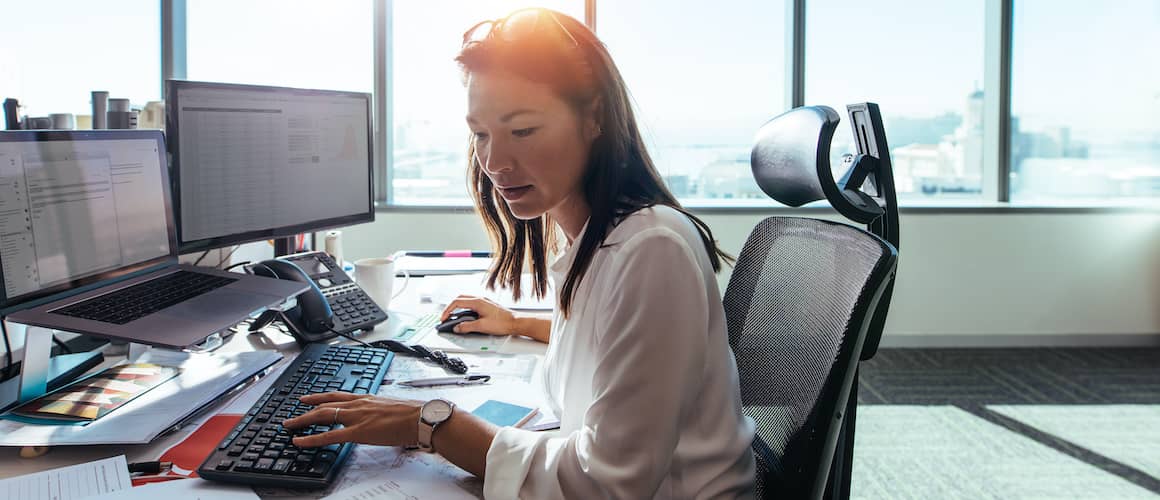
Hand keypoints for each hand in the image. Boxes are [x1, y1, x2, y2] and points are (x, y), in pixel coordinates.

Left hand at [283, 392, 421, 447]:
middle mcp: (359, 404)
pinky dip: (311, 438)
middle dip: (306, 409)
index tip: (309, 399)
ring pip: (322, 415)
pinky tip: (300, 441)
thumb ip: (381, 413)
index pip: (338, 396)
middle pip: (325, 404)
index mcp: (367, 398)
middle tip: (292, 414)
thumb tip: (381, 420)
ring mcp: (357, 417)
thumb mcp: (393, 409)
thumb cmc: (414, 415)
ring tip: (289, 426)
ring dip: (302, 420)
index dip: (320, 397)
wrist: (422, 418)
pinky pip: (328, 436)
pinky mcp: (357, 432)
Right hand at [440, 296, 516, 335]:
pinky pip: (472, 304)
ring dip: (458, 308)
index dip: (448, 311)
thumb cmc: (502, 323)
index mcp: (477, 302)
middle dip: (451, 308)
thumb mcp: (481, 326)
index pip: (457, 302)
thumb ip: (466, 327)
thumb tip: (457, 328)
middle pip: (460, 299)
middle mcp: (480, 299)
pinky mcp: (487, 306)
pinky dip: (465, 310)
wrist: (515, 323)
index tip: (444, 318)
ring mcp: (484, 302)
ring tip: (454, 318)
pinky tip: (466, 317)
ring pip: (466, 301)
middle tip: (446, 317)